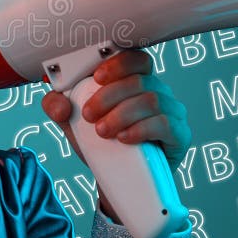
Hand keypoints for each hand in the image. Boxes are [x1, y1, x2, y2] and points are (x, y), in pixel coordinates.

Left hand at [41, 49, 191, 221]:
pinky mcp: (179, 134)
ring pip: (152, 101)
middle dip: (109, 96)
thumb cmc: (99, 141)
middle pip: (139, 81)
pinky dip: (141, 129)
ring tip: (102, 131)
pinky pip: (165, 124)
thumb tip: (60, 104)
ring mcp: (172, 112)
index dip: (118, 64)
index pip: (136, 59)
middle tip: (89, 115)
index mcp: (136, 79)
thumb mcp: (72, 122)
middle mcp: (157, 91)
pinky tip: (124, 138)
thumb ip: (58, 106)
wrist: (117, 177)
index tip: (96, 77)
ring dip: (122, 114)